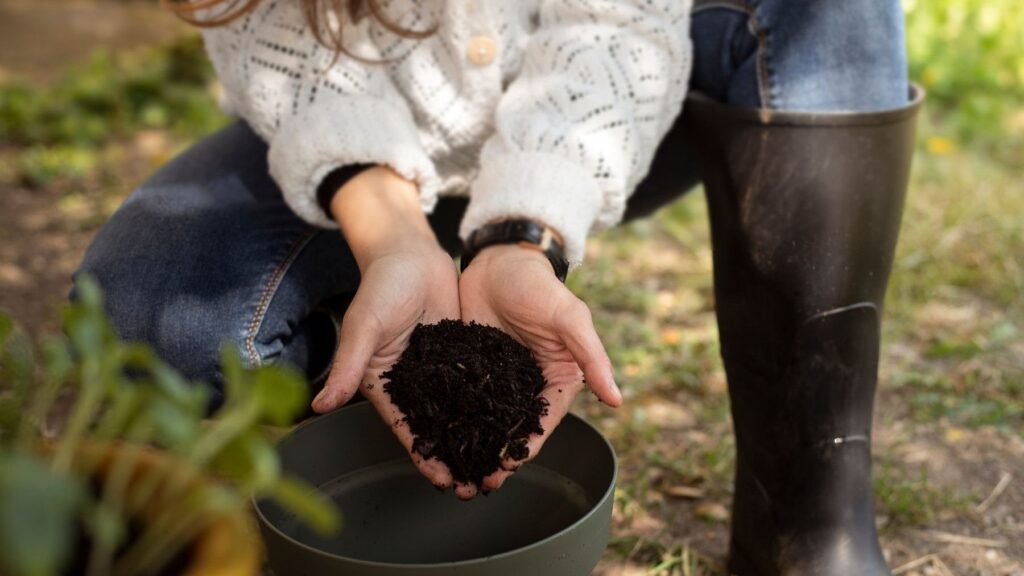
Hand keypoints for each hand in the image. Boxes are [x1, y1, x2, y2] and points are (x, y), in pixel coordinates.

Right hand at [310, 167, 474, 498]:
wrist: (410, 252)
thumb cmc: (380, 285)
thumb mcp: (364, 325)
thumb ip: (347, 364)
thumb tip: (318, 404)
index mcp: (384, 383)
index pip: (407, 428)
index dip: (424, 456)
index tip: (444, 482)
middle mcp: (413, 383)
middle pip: (436, 427)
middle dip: (455, 456)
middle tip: (479, 485)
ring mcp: (439, 370)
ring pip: (459, 411)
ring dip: (477, 436)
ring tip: (500, 462)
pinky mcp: (461, 354)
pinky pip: (477, 384)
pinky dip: (491, 404)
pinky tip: (511, 421)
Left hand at [459, 243, 621, 493]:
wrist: (500, 258)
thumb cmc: (540, 286)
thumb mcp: (569, 319)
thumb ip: (592, 358)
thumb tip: (618, 400)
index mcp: (559, 378)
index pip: (543, 422)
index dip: (526, 448)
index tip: (506, 470)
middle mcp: (531, 384)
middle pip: (514, 428)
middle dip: (497, 456)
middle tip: (476, 483)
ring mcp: (500, 378)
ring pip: (488, 419)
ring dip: (474, 445)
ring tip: (454, 470)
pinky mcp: (474, 367)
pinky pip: (464, 398)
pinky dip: (454, 419)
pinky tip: (437, 437)